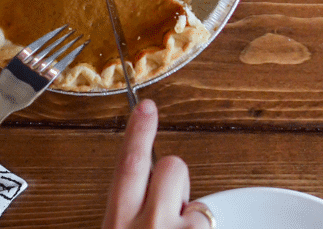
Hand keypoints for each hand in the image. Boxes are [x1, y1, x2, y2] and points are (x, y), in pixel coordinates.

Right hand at [102, 99, 213, 228]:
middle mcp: (146, 225)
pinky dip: (200, 228)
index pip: (129, 164)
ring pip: (190, 193)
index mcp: (117, 223)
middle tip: (169, 201)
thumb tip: (148, 190)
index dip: (139, 132)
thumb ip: (129, 211)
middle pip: (170, 166)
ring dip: (185, 207)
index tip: (146, 107)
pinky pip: (205, 215)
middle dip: (173, 173)